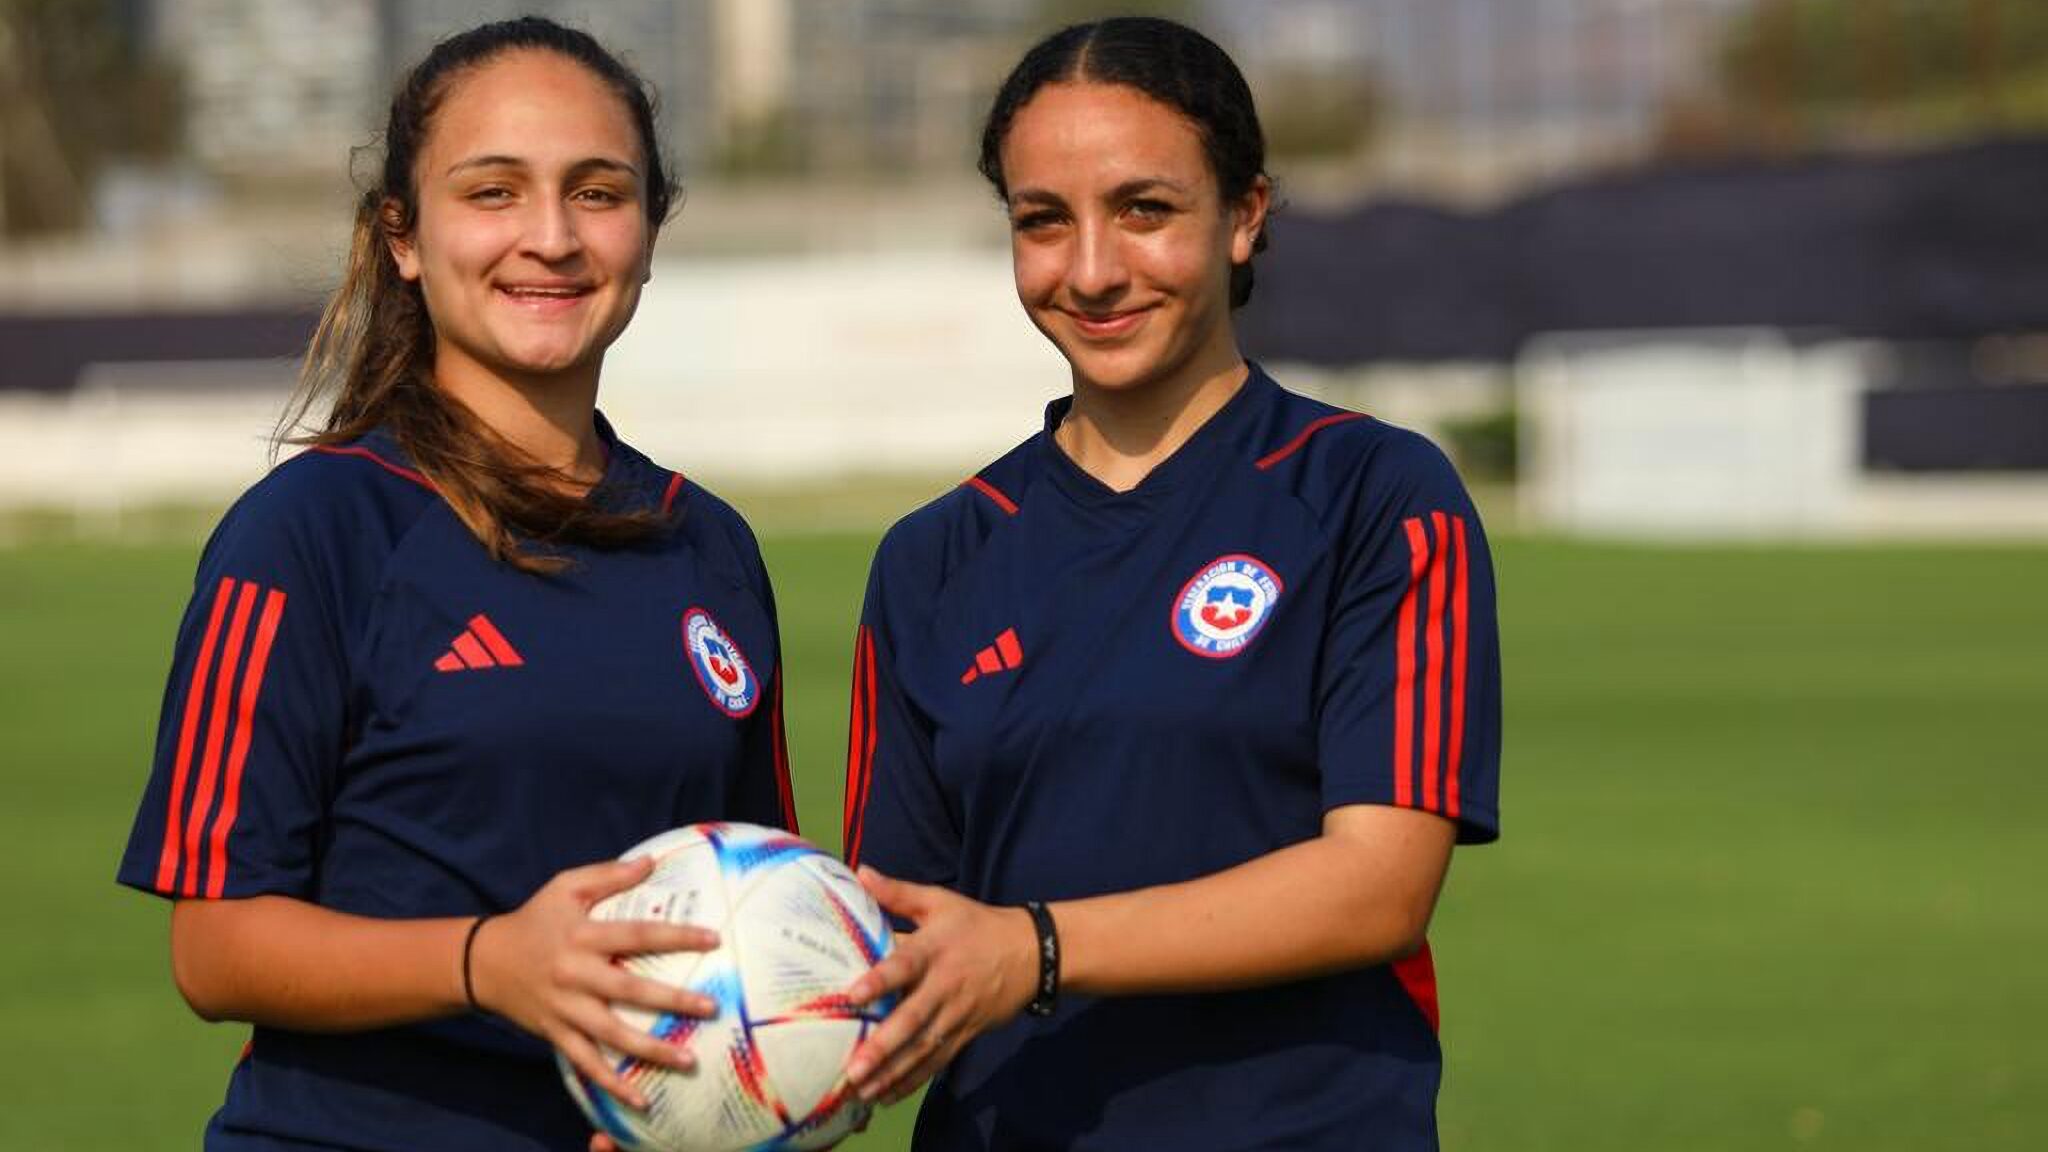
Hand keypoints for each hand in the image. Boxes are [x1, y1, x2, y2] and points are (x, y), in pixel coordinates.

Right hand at [471, 856, 720, 1108]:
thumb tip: (651, 861)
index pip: (636, 936)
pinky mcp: (556, 1033)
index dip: (676, 937)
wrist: (484, 962)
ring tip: (689, 1059)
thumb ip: (608, 875)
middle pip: (629, 989)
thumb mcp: (564, 887)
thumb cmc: (534, 919)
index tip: (713, 940)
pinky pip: (586, 1063)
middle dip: (672, 1000)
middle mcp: (574, 974)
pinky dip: (612, 1084)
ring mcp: (565, 1008)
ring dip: (651, 1049)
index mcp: (582, 935)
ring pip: (611, 1034)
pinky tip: (641, 1098)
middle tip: (712, 1006)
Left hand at [841, 867, 1037, 1104]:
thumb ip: (897, 893)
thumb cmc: (975, 925)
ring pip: (922, 1049)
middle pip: (912, 1019)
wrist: (1031, 952)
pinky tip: (885, 1097)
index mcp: (934, 950)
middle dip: (883, 1046)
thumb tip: (859, 871)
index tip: (852, 995)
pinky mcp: (965, 1034)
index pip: (904, 965)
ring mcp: (956, 1015)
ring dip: (892, 1073)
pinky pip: (936, 1062)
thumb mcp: (939, 901)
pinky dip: (912, 1081)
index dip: (879, 980)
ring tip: (861, 1092)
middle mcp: (944, 986)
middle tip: (853, 1068)